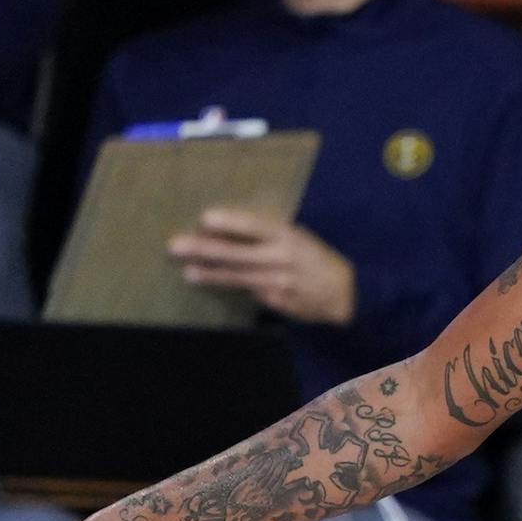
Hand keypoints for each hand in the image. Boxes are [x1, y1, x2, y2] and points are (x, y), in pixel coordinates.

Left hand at [169, 208, 356, 323]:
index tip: (205, 219)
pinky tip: (207, 280)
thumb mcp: (297, 238)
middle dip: (205, 250)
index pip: (256, 227)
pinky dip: (227, 284)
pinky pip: (248, 291)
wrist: (346, 293)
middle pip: (238, 254)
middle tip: (175, 246)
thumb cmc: (315, 258)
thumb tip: (224, 231)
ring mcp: (278, 283)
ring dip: (210, 273)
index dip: (231, 223)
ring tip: (187, 270)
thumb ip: (266, 236)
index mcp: (288, 237)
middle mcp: (282, 259)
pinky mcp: (276, 301)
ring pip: (238, 276)